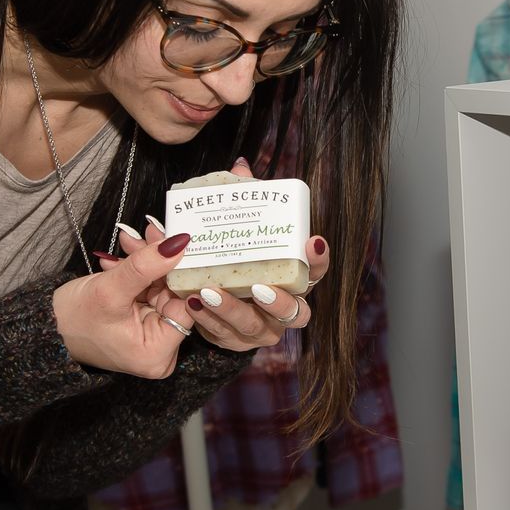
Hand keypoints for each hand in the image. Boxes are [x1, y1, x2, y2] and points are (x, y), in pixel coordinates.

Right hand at [51, 231, 197, 378]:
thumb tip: (178, 243)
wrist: (48, 327)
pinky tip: (124, 256)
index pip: (186, 306)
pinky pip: (149, 289)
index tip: (179, 240)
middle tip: (150, 232)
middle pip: (174, 294)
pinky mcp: (144, 321)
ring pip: (161, 286)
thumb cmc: (73, 319)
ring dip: (147, 261)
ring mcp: (152, 334)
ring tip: (129, 240)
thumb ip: (146, 266)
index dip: (183, 272)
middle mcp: (161, 348)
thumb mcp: (110, 290)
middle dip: (160, 261)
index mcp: (158, 353)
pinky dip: (139, 271)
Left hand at [123, 157, 331, 354]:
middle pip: (296, 312)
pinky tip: (191, 303)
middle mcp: (282, 308)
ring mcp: (260, 329)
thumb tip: (240, 168)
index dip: (318, 261)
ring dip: (232, 309)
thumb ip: (243, 202)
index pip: (315, 272)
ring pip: (255, 327)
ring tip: (208, 291)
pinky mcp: (233, 340)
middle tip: (258, 287)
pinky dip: (206, 319)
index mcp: (290, 278)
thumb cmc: (233, 259)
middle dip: (279, 301)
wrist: (208, 297)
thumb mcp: (240, 231)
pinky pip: (223, 334)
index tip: (311, 242)